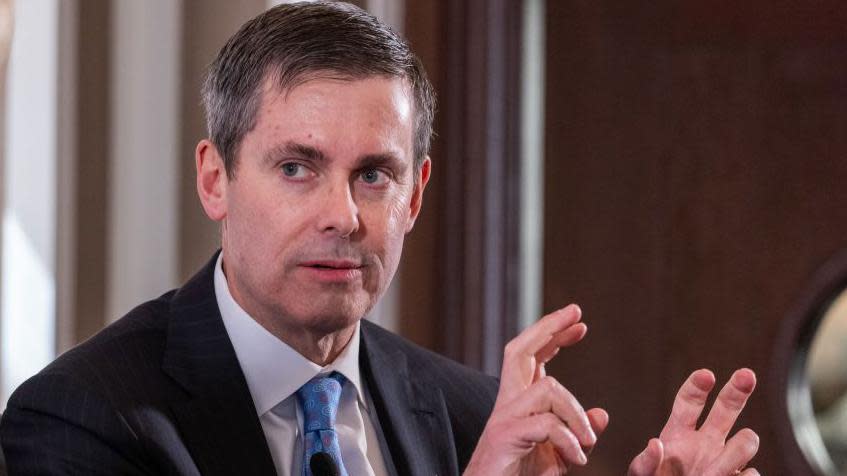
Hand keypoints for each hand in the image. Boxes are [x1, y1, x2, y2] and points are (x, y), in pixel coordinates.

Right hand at [464, 304, 608, 474]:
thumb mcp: (558, 456)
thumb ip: (577, 434)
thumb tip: (602, 415)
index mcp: (518, 404)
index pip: (531, 357)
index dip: (552, 335)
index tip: (580, 324)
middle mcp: (507, 404)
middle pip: (519, 350)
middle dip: (548, 327)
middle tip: (576, 314)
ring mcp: (503, 419)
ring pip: (546, 388)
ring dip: (576, 413)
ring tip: (587, 442)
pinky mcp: (504, 437)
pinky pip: (546, 424)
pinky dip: (569, 441)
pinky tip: (578, 460)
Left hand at [627, 368, 759, 475]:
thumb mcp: (643, 474)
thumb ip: (645, 462)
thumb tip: (655, 445)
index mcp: (679, 433)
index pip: (689, 402)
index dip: (697, 386)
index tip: (706, 375)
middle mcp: (706, 442)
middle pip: (726, 408)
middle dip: (737, 390)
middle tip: (747, 374)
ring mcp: (724, 461)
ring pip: (747, 440)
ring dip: (737, 452)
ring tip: (712, 472)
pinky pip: (752, 474)